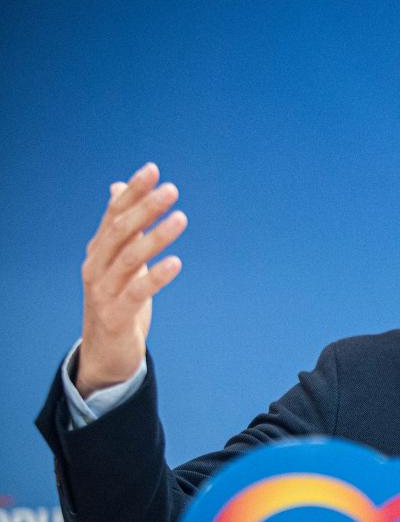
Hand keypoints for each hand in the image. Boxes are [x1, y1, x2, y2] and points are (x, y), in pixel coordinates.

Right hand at [76, 163, 186, 396]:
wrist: (105, 352)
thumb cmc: (117, 301)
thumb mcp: (119, 261)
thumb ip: (121, 228)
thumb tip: (118, 189)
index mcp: (98, 251)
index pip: (114, 214)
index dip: (132, 192)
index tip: (153, 170)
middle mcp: (96, 267)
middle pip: (120, 231)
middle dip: (145, 208)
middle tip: (171, 190)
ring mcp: (103, 292)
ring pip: (129, 258)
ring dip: (156, 237)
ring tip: (181, 218)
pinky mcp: (116, 315)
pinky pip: (136, 293)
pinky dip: (156, 276)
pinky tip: (176, 262)